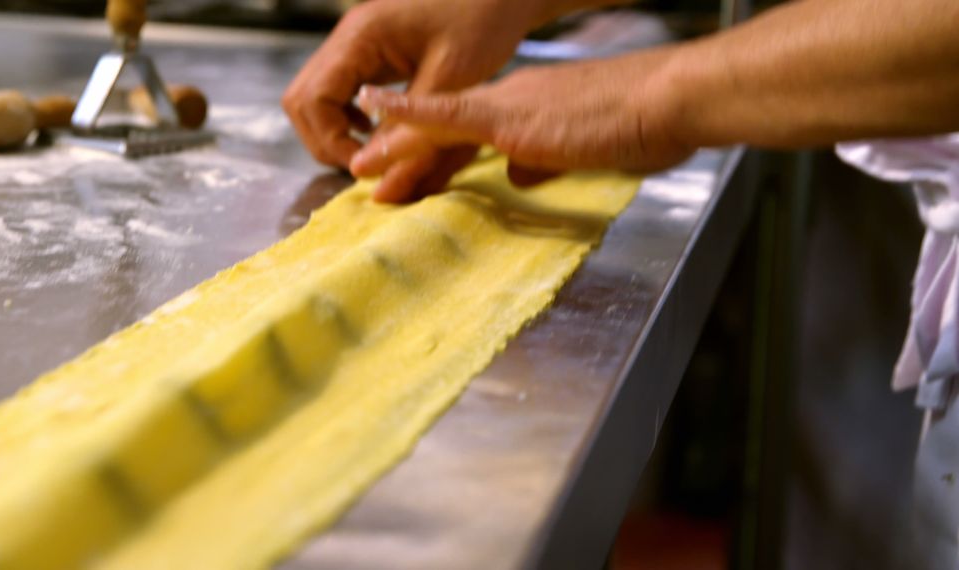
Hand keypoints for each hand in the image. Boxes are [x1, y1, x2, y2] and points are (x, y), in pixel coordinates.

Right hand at [282, 0, 574, 200]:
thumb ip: (408, 124)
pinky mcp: (369, 53)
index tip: (365, 167)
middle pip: (302, 100)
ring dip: (333, 131)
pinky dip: (347, 118)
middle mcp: (347, 38)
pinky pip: (338, 92)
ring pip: (314, 98)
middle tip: (365, 166)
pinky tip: (378, 130)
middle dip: (326, 141)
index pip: (313, 99)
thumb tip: (373, 170)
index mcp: (361, 38)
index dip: (331, 141)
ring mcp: (355, 45)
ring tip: (372, 153)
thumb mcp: (449, 80)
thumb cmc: (482, 23)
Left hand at [351, 49, 694, 201]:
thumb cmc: (645, 127)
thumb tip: (515, 174)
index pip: (473, 129)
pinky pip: (450, 116)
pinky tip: (380, 112)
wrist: (668, 102)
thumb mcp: (584, 151)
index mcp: (530, 108)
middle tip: (369, 171)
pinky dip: (411, 116)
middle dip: (406, 151)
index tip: (413, 166)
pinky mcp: (513, 120)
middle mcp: (513, 100)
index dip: (438, 147)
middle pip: (446, 127)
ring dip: (398, 147)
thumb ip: (545, 161)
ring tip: (360, 168)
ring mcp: (510, 107)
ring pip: (439, 125)